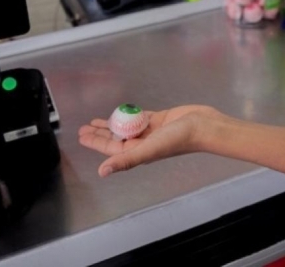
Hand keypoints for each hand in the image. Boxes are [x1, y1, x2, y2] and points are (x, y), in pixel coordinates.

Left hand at [78, 105, 220, 176]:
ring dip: (112, 124)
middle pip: (116, 138)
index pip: (111, 148)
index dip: (95, 142)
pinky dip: (129, 115)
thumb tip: (101, 172)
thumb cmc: (178, 139)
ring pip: (126, 127)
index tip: (82, 135)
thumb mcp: (149, 149)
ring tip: (97, 121)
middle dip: (100, 134)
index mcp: (138, 152)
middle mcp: (143, 143)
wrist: (203, 126)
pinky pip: (140, 117)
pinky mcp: (160, 119)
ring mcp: (151, 131)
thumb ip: (126, 160)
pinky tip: (121, 112)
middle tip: (84, 127)